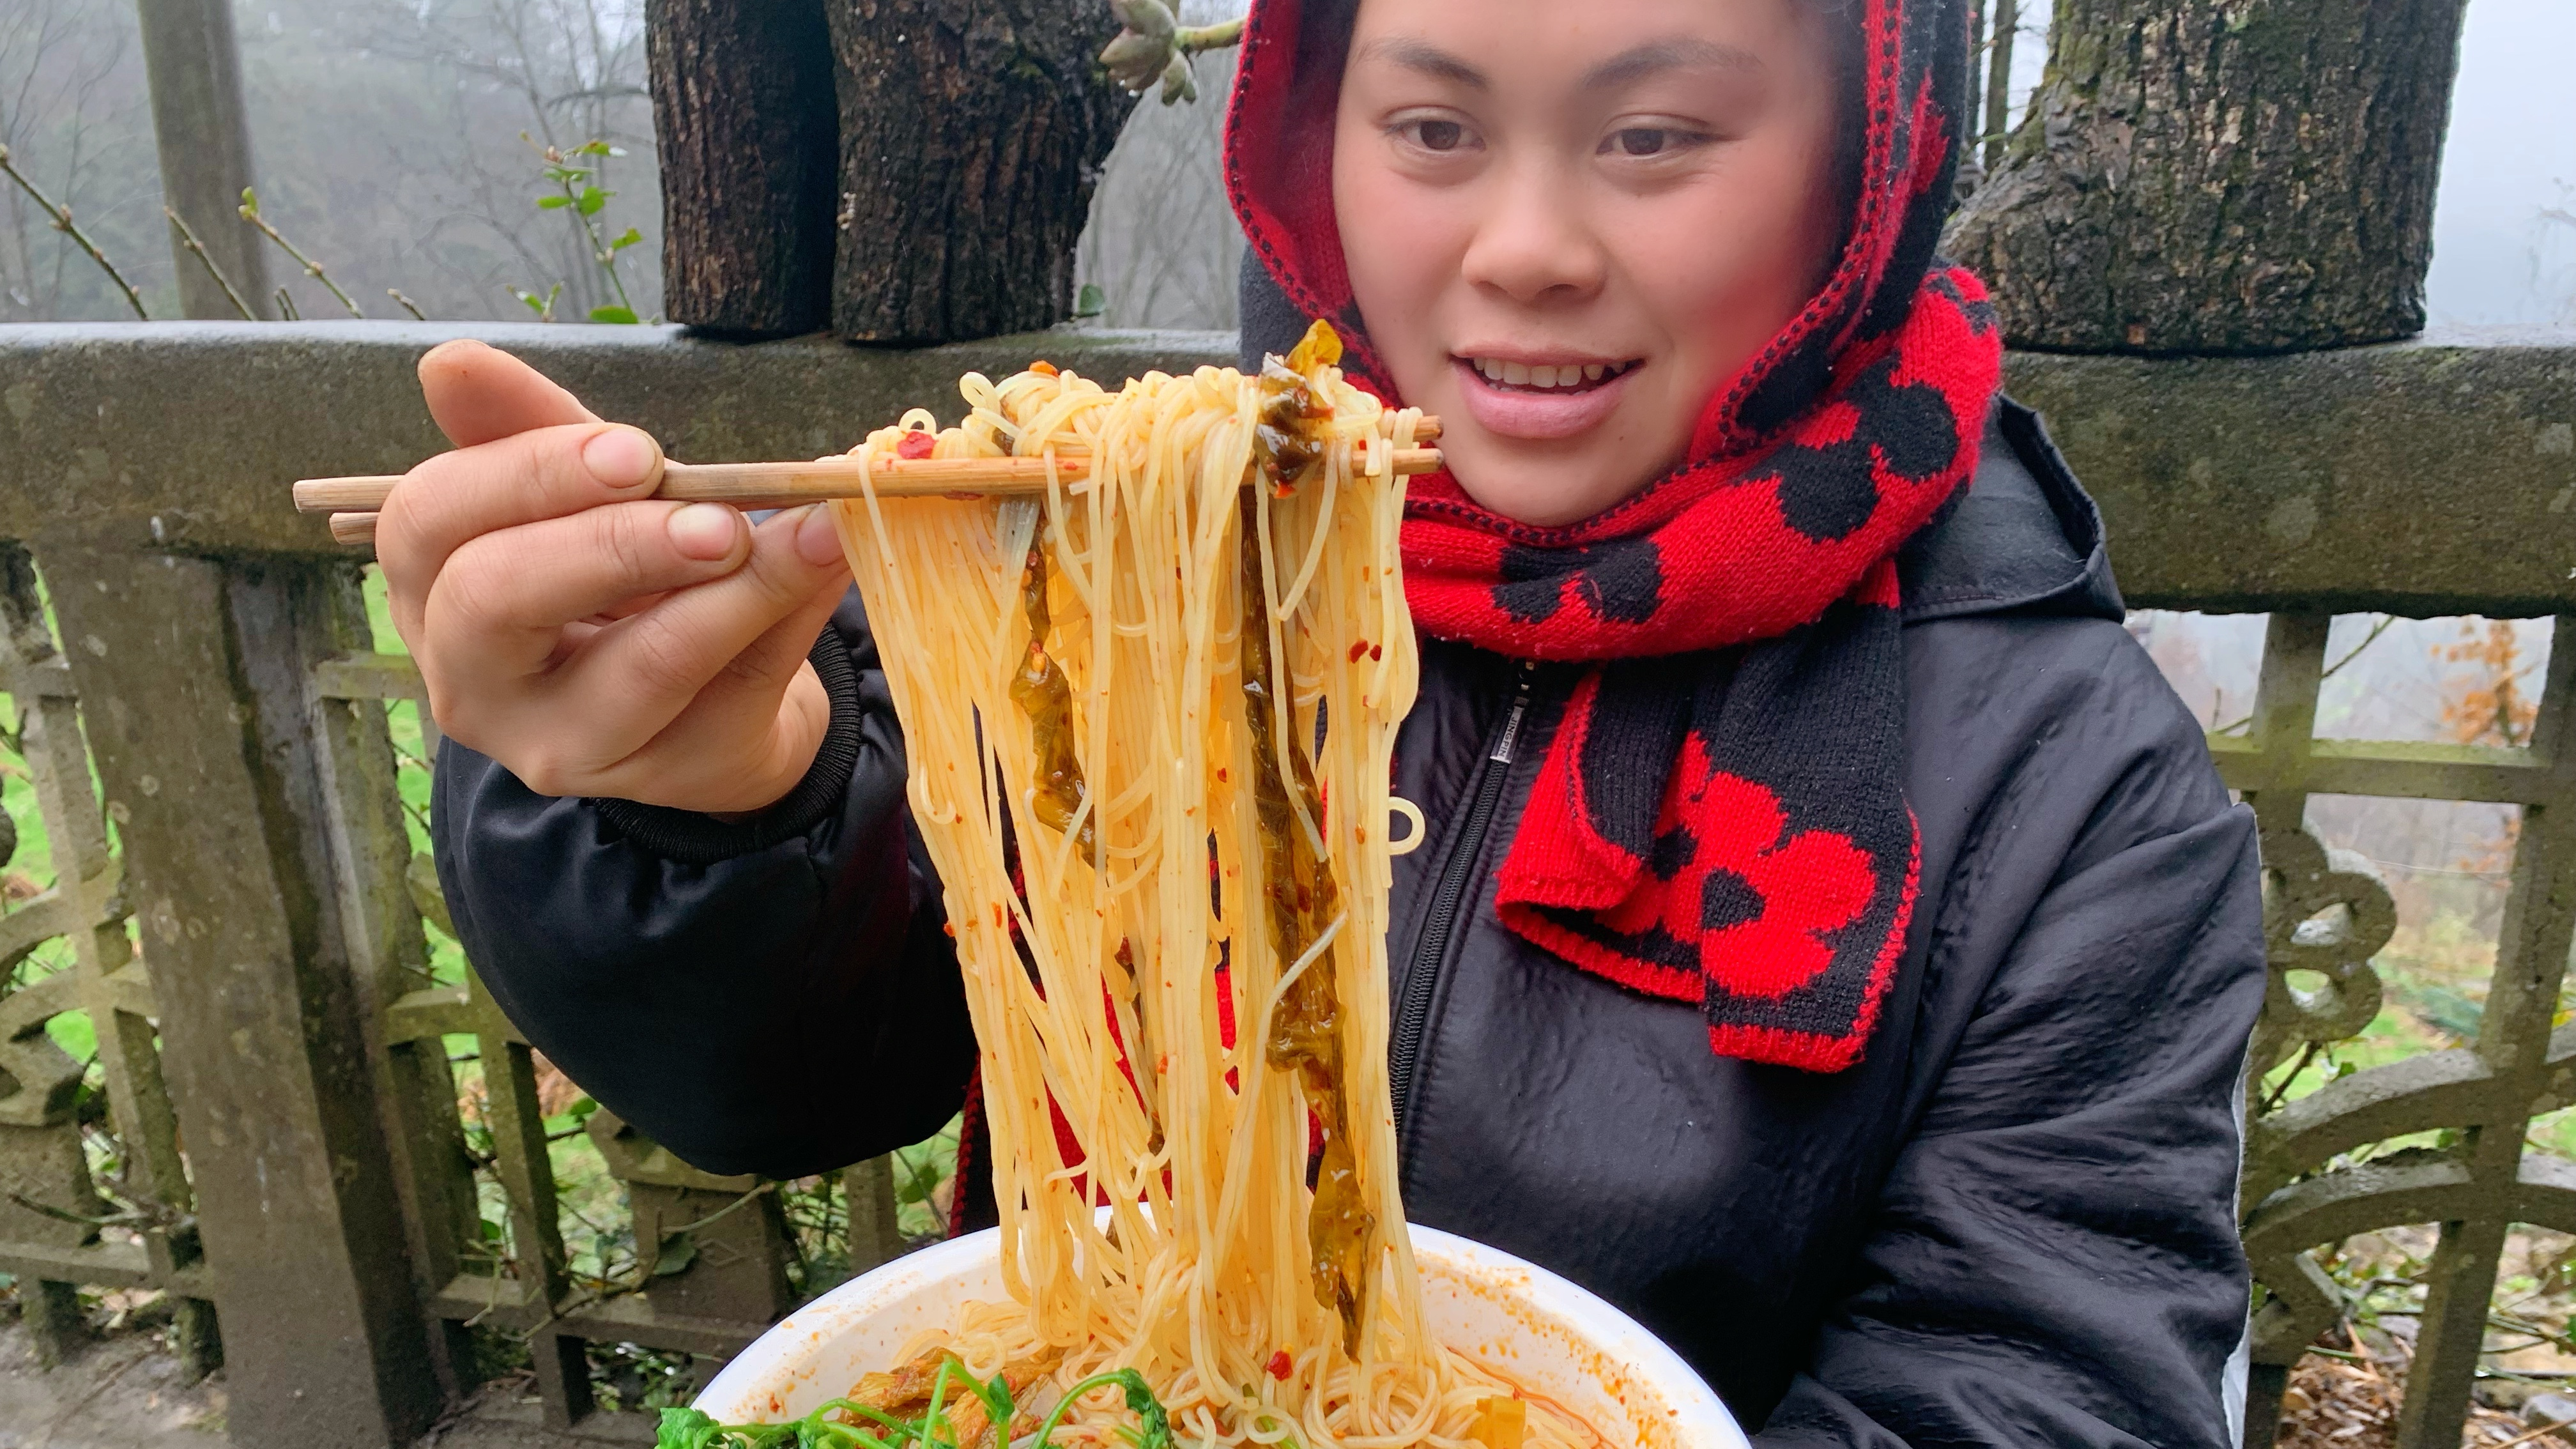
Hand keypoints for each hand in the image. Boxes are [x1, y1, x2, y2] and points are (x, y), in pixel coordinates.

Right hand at [377, 340, 852, 814]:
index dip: (526, 475)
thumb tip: (450, 362)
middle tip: (712, 515)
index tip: (633, 449)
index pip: (427, 522)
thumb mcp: (578, 496)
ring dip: (732, 591)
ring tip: (802, 533)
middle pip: (498, 603)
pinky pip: (734, 692)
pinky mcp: (666, 775)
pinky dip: (791, 615)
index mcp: (432, 591)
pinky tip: (828, 559)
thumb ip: (530, 429)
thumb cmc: (621, 578)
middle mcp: (473, 682)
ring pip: (638, 669)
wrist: (708, 696)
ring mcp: (565, 745)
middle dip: (613, 544)